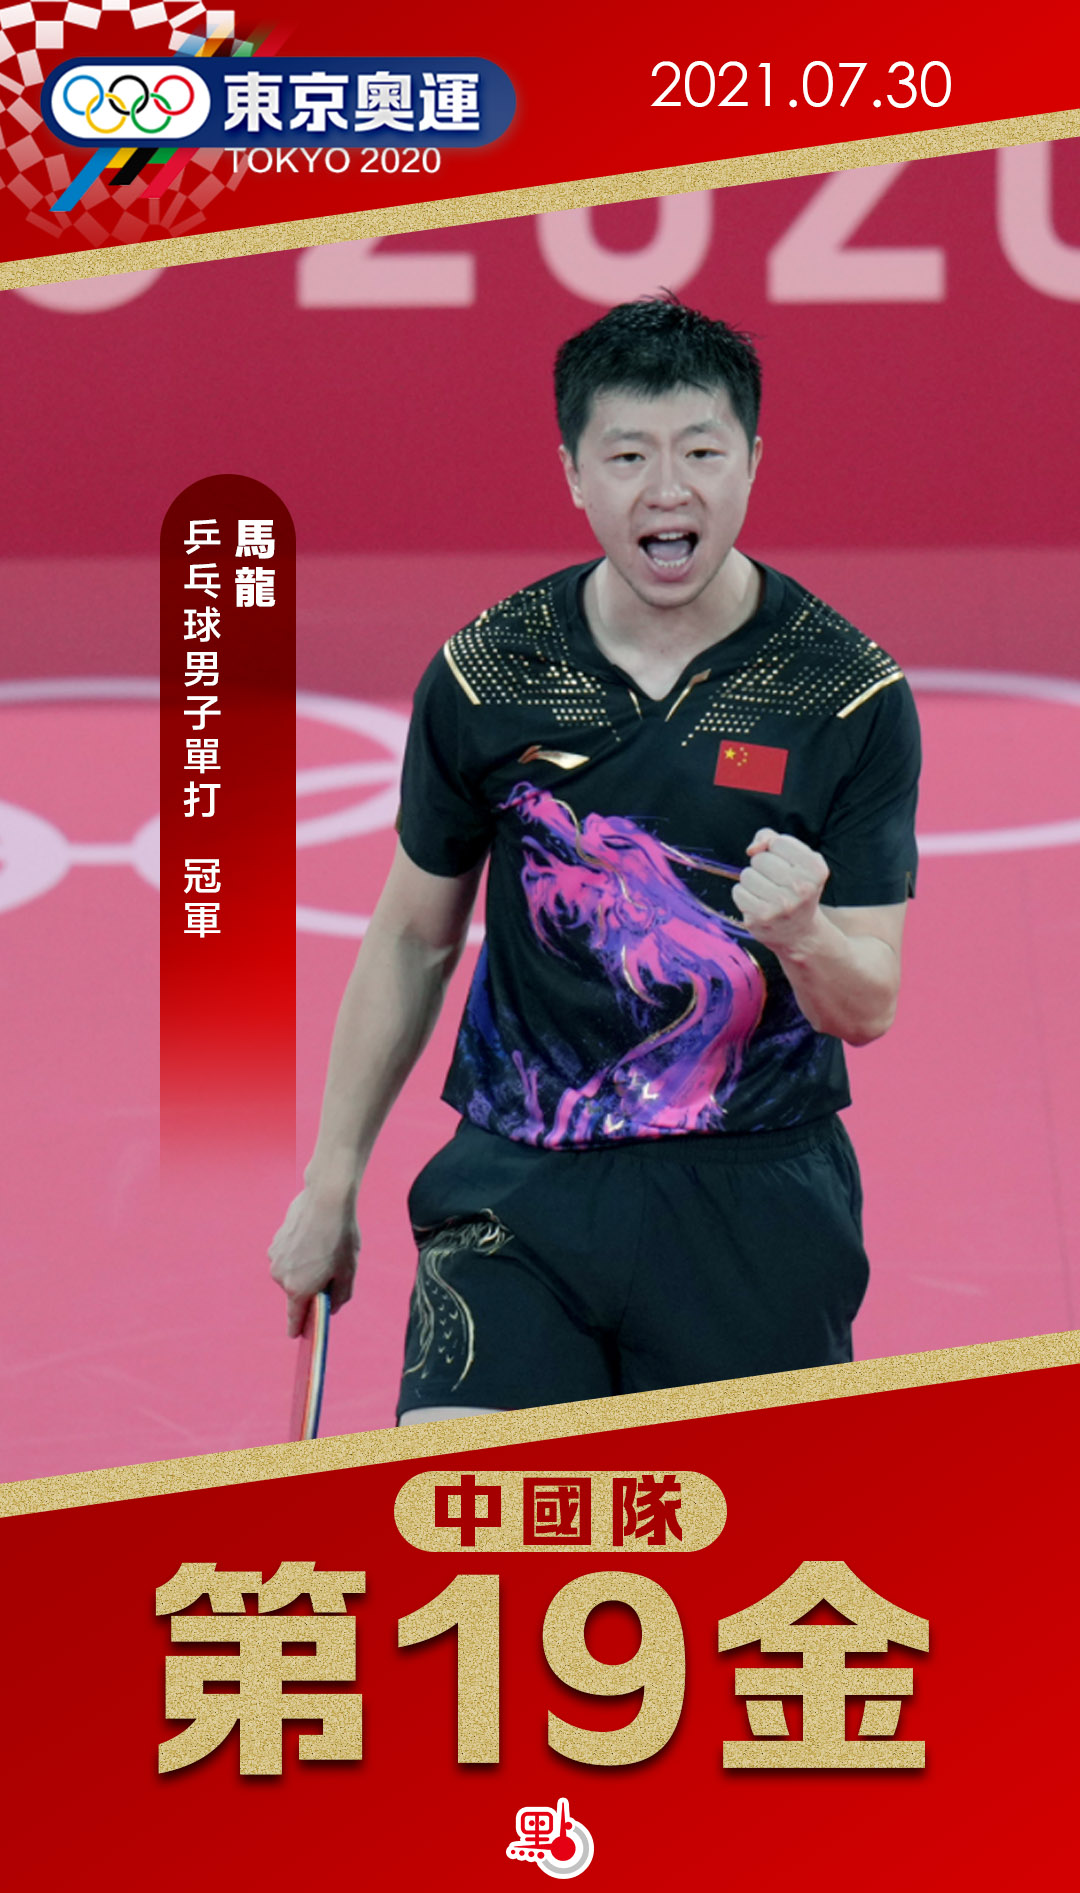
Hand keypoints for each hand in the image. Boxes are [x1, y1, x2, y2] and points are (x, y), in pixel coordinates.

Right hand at [269, 1187, 359, 1337]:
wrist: (326, 1199)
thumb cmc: (340, 1237)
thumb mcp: (348, 1271)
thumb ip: (340, 1296)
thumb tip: (331, 1307)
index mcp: (298, 1289)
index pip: (295, 1318)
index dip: (298, 1327)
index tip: (296, 1335)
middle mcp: (281, 1276)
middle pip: (296, 1291)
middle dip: (311, 1286)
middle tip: (331, 1269)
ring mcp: (275, 1257)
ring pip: (292, 1271)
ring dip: (305, 1266)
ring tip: (323, 1247)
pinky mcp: (275, 1240)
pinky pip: (288, 1254)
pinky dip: (299, 1251)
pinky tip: (314, 1236)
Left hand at [732, 829, 829, 952]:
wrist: (799, 932)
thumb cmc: (794, 887)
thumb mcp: (796, 858)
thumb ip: (772, 838)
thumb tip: (751, 849)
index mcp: (815, 869)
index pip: (778, 842)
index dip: (777, 851)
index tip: (788, 866)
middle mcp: (801, 888)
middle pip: (760, 859)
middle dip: (763, 867)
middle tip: (776, 883)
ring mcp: (781, 905)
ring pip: (746, 875)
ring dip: (752, 881)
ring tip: (767, 893)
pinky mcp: (761, 918)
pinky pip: (738, 892)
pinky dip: (744, 895)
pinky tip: (758, 904)